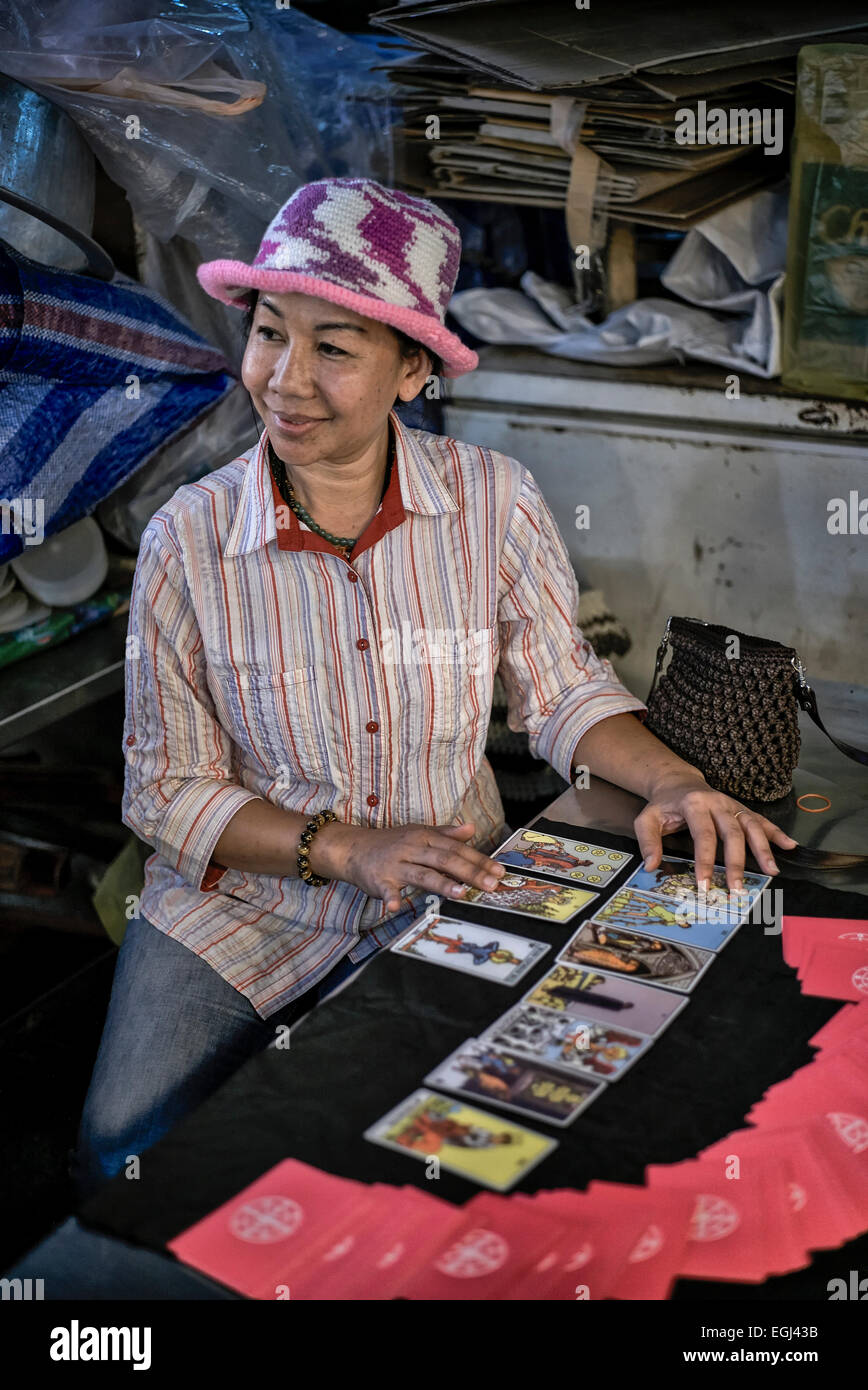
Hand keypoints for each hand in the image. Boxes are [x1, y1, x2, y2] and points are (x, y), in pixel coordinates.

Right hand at [314, 820, 506, 913]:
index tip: (499, 871)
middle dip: (470, 872)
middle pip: (445, 860)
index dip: (479, 860)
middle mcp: (413, 849)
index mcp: (425, 837)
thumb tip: (472, 828)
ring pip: (422, 874)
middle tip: (491, 884)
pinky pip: (385, 890)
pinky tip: (395, 906)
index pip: (457, 848)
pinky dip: (390, 898)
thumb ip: (446, 833)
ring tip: (461, 893)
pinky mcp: (378, 880)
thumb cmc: (391, 843)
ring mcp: (395, 865)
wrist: (353, 848)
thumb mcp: (419, 833)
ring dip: (442, 884)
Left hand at [634, 774, 797, 891]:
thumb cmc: (663, 805)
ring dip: (763, 849)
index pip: (703, 835)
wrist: (677, 783)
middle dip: (736, 862)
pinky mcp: (742, 809)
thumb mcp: (647, 819)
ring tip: (771, 871)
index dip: (705, 861)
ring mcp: (733, 805)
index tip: (705, 885)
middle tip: (738, 888)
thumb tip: (652, 866)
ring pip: (752, 826)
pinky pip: (762, 820)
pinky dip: (776, 833)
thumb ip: (648, 841)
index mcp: (695, 805)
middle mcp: (718, 803)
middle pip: (732, 833)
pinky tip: (790, 846)